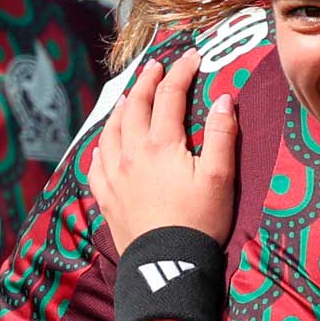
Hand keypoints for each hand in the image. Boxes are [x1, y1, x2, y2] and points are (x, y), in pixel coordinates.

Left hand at [90, 52, 239, 251]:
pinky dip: (100, 148)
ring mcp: (114, 175)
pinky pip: (96, 164)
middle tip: (155, 66)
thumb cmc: (199, 221)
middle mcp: (131, 153)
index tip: (193, 56)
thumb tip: (223, 99)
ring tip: (128, 97)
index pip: (169, 95)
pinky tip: (103, 146)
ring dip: (121, 108)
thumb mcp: (219, 177)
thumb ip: (220, 135)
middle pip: (134, 106)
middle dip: (146, 82)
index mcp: (161, 145)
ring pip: (111, 130)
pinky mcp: (107, 197)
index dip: (181, 72)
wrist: (167, 264)